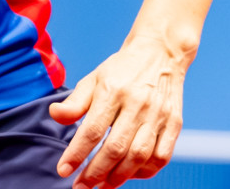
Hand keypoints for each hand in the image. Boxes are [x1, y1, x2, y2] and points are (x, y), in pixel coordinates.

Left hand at [49, 35, 189, 187]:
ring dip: (119, 176)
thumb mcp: (93, 79)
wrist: (160, 53)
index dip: (77, 153)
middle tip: (81, 187)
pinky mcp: (174, 124)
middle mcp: (136, 104)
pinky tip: (129, 175)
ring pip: (139, 156)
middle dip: (96, 172)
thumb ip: (75, 102)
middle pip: (116, 148)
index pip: (92, 130)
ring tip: (102, 186)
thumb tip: (55, 115)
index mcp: (112, 91)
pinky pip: (161, 156)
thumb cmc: (121, 70)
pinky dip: (145, 171)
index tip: (63, 170)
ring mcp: (158, 115)